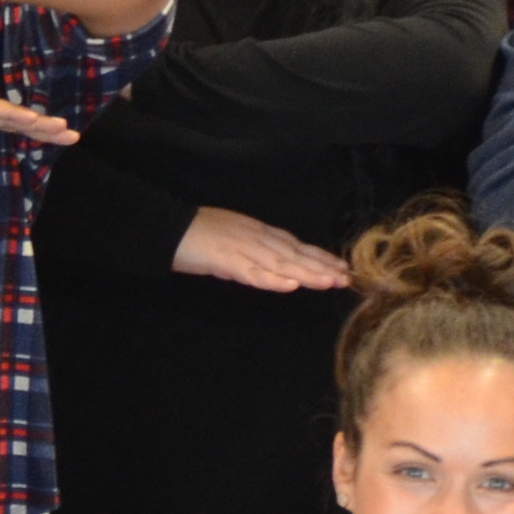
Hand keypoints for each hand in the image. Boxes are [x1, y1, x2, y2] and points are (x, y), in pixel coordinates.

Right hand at [172, 209, 354, 292]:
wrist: (167, 228)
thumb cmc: (196, 235)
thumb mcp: (232, 241)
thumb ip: (253, 253)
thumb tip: (273, 267)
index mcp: (257, 232)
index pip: (294, 245)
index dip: (318, 256)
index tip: (341, 266)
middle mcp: (255, 238)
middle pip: (294, 254)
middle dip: (321, 266)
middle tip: (346, 278)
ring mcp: (242, 248)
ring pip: (281, 263)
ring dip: (307, 273)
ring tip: (329, 282)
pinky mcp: (226, 261)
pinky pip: (253, 273)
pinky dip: (273, 280)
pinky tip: (291, 285)